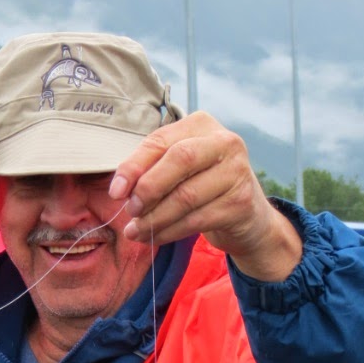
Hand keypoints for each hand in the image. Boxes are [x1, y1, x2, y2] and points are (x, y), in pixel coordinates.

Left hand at [109, 112, 301, 281]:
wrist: (248, 216)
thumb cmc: (204, 187)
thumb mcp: (180, 169)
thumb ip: (153, 169)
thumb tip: (120, 189)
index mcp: (202, 124)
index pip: (161, 140)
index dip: (134, 166)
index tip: (115, 192)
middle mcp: (225, 142)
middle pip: (179, 160)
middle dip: (148, 189)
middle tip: (131, 211)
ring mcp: (236, 172)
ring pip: (186, 195)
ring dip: (155, 218)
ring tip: (136, 231)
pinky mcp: (240, 202)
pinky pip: (197, 219)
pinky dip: (170, 231)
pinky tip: (155, 238)